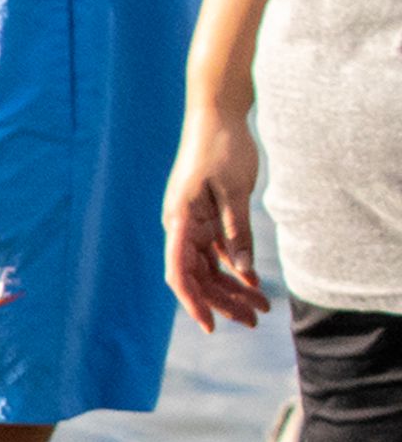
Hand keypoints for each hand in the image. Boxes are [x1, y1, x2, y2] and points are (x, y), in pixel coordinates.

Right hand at [164, 107, 268, 332]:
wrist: (217, 113)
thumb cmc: (222, 147)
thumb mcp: (235, 192)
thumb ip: (237, 232)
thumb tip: (245, 272)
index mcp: (179, 220)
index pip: (180, 272)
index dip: (194, 302)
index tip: (211, 327)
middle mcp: (181, 225)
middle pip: (197, 275)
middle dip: (223, 301)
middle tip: (254, 321)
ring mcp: (192, 222)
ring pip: (209, 266)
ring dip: (232, 287)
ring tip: (261, 308)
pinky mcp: (205, 216)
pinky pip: (218, 251)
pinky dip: (235, 267)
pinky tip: (253, 281)